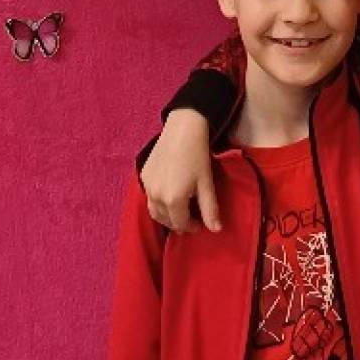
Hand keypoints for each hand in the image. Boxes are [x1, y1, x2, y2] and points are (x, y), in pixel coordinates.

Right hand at [141, 111, 220, 231]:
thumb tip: (216, 230)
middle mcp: (156, 196)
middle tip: (190, 221)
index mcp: (173, 200)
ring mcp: (147, 185)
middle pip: (165, 220)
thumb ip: (210, 209)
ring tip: (179, 212)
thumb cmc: (198, 155)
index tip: (200, 225)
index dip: (191, 227)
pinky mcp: (143, 175)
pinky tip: (169, 196)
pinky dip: (158, 202)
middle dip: (178, 223)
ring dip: (166, 215)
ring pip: (154, 210)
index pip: (180, 223)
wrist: (183, 128)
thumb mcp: (206, 183)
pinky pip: (149, 196)